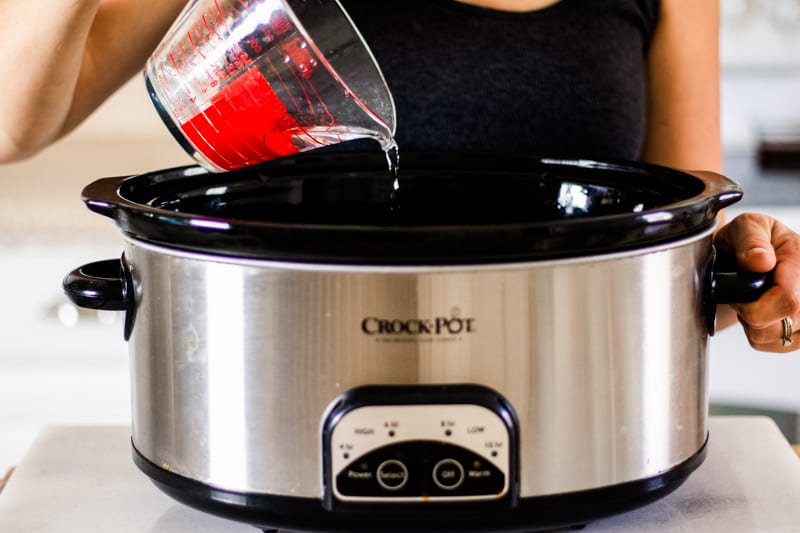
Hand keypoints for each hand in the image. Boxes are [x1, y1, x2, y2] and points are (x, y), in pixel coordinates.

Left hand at [714, 213, 799, 351]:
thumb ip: (750, 240)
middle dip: (753, 314)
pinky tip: (762, 313)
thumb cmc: (749, 240)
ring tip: (754, 300)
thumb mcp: (746, 226)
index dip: (756, 305)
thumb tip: (760, 262)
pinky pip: (777, 345)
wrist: (748, 254)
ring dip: (755, 324)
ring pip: (779, 339)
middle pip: (785, 324)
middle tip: (744, 294)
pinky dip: (760, 334)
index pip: (789, 300)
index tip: (738, 294)